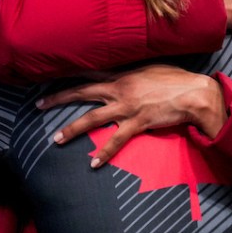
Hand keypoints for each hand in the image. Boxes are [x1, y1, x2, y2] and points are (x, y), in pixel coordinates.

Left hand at [37, 65, 226, 166]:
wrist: (193, 93)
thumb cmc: (176, 79)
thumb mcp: (150, 68)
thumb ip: (133, 72)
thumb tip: (124, 74)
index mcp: (121, 75)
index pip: (88, 73)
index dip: (68, 74)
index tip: (51, 76)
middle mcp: (119, 89)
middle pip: (81, 93)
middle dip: (58, 99)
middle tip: (38, 105)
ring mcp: (126, 107)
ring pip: (91, 118)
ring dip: (72, 129)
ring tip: (56, 139)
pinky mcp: (137, 123)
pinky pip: (116, 141)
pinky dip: (104, 153)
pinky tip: (93, 164)